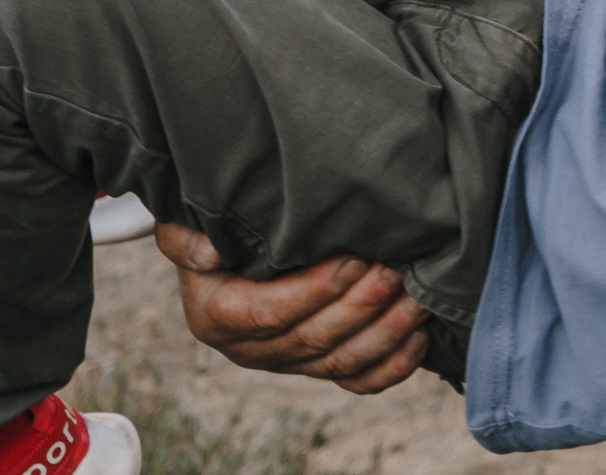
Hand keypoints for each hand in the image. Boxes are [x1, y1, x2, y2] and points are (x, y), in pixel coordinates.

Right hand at [153, 223, 431, 392]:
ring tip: (416, 299)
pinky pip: (359, 380)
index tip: (352, 260)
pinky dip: (393, 365)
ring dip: (385, 333)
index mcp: (218, 317)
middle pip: (312, 339)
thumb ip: (186, 238)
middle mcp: (252, 349)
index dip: (313, 291)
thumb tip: (208, 254)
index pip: (268, 313)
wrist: (234, 252)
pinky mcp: (319, 366)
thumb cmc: (218, 229)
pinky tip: (420, 335)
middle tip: (395, 271)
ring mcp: (289, 362)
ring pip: (341, 362)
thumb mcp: (188, 225)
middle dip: (359, 306)